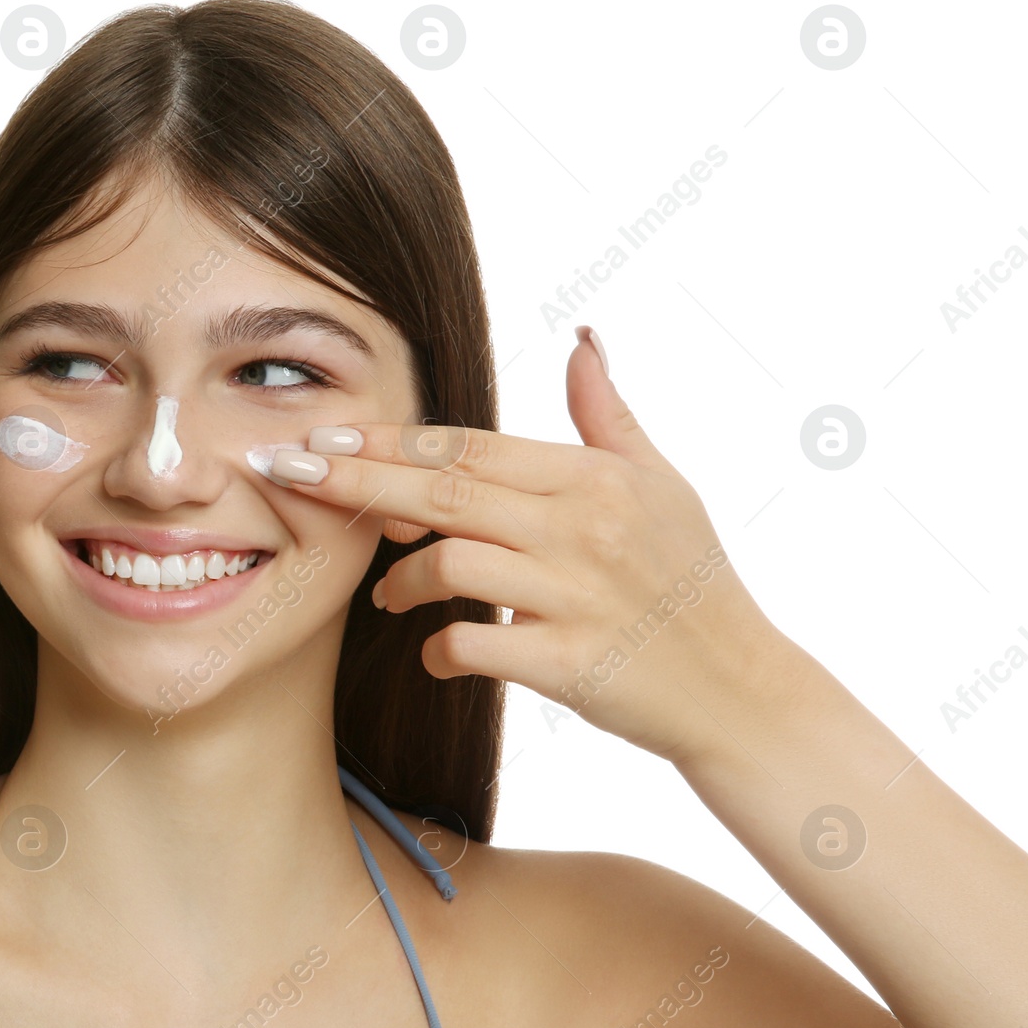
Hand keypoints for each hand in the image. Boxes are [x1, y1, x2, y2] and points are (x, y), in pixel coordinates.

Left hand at [268, 326, 798, 762]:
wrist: (739, 688)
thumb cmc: (693, 580)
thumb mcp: (662, 482)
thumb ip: (607, 413)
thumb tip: (582, 340)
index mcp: (593, 478)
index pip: (469, 447)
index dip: (390, 442)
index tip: (324, 438)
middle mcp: (582, 529)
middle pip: (442, 494)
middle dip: (354, 482)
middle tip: (287, 475)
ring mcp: (574, 597)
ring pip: (449, 567)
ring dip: (399, 582)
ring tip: (387, 594)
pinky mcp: (568, 666)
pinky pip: (473, 647)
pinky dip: (439, 650)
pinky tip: (436, 651)